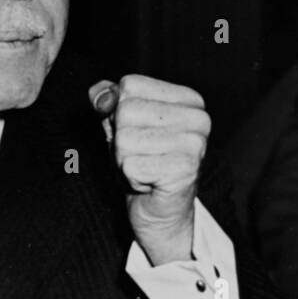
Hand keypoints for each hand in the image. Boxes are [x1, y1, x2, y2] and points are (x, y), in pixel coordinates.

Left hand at [89, 74, 210, 265]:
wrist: (160, 213)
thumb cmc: (142, 165)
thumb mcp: (120, 127)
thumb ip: (108, 103)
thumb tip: (99, 93)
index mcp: (188, 99)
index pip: (129, 85)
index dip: (119, 113)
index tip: (137, 135)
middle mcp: (198, 117)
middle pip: (126, 111)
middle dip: (120, 140)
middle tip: (139, 157)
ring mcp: (195, 143)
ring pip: (125, 139)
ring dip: (124, 160)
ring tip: (143, 170)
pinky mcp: (184, 170)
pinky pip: (130, 165)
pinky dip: (130, 178)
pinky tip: (148, 183)